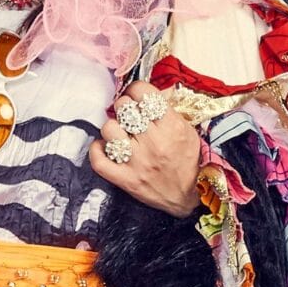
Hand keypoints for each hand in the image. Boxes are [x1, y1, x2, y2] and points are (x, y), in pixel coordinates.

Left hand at [89, 80, 201, 216]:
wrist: (190, 196)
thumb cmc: (188, 161)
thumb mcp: (188, 130)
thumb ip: (170, 108)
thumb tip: (153, 90)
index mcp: (171, 126)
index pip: (142, 93)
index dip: (136, 90)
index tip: (137, 96)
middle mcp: (153, 142)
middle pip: (124, 107)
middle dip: (125, 108)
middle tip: (131, 117)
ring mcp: (137, 162)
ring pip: (109, 128)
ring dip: (113, 128)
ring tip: (121, 134)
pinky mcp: (125, 180)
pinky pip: (98, 160)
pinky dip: (97, 150)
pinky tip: (105, 147)